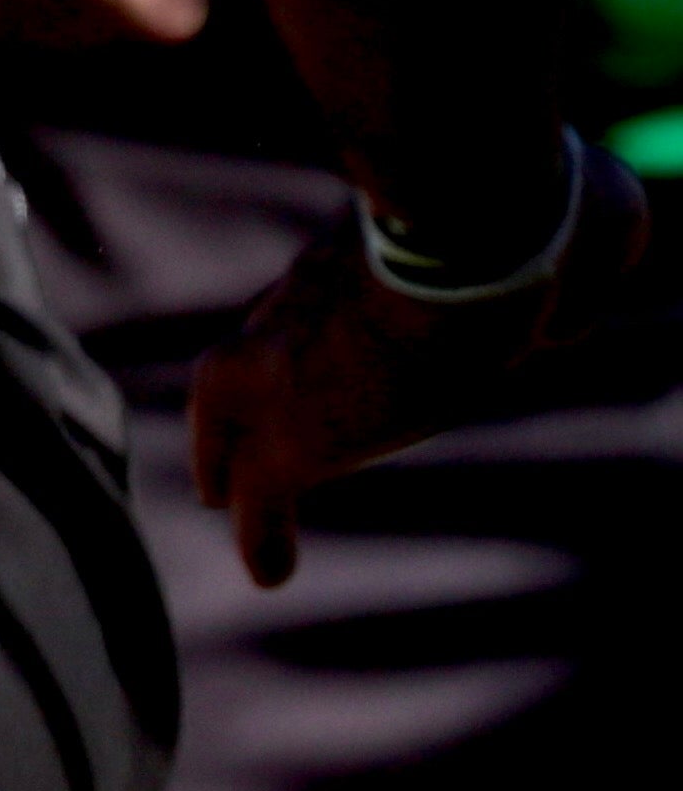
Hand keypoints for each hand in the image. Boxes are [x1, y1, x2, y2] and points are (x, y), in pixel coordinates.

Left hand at [190, 139, 653, 584]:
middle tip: (236, 424)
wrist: (471, 247)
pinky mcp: (288, 444)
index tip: (344, 346)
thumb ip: (561, 281)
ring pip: (235, 424)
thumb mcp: (559, 232)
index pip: (320, 298)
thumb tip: (564, 325)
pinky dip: (265, 534)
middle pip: (252, 357)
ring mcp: (273, 374)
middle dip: (246, 389)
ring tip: (226, 500)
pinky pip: (262, 499)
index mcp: (350, 256)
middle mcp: (297, 306)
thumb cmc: (524, 219)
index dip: (324, 324)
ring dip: (233, 463)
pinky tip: (269, 571)